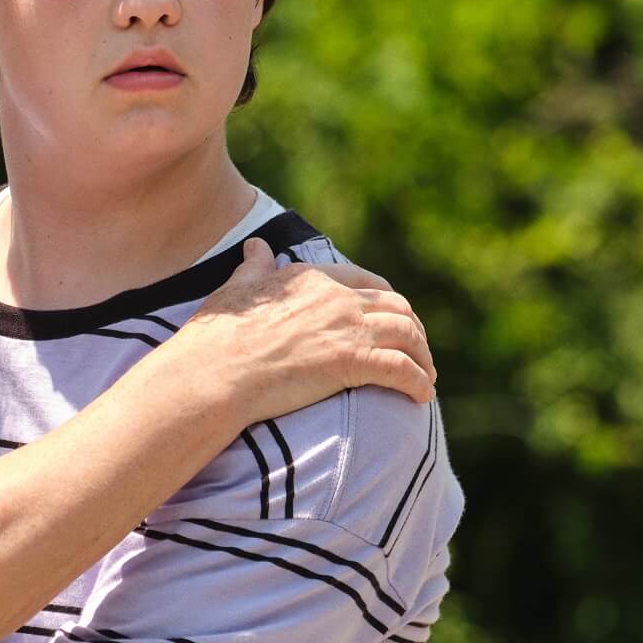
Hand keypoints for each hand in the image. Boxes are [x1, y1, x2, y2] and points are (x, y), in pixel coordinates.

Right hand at [182, 239, 435, 422]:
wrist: (216, 372)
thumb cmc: (218, 337)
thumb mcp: (236, 290)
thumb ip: (254, 267)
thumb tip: (256, 245)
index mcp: (312, 278)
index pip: (368, 282)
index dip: (388, 301)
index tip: (395, 319)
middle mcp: (337, 298)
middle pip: (397, 307)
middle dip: (413, 329)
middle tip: (417, 352)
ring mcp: (347, 328)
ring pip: (408, 335)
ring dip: (423, 357)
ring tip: (426, 377)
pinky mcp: (352, 361)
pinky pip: (402, 369)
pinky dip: (418, 382)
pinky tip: (421, 397)